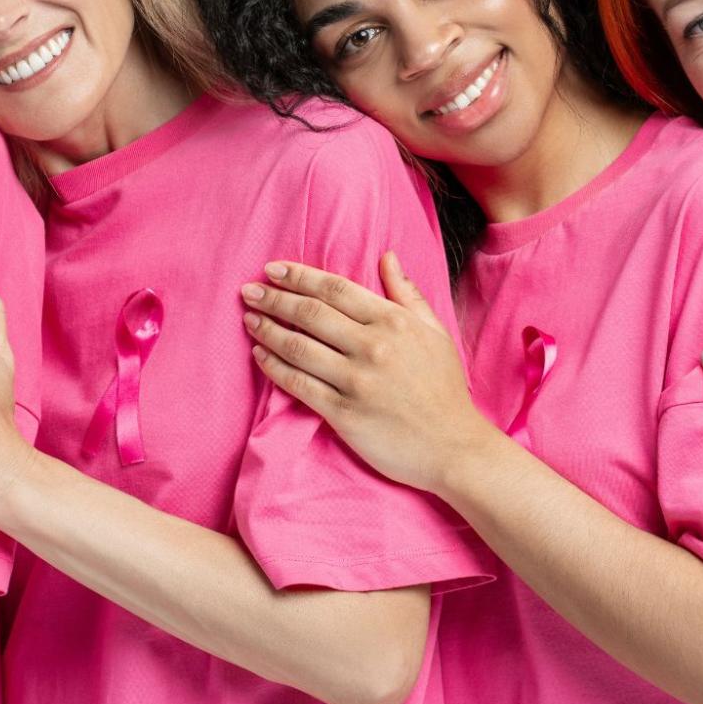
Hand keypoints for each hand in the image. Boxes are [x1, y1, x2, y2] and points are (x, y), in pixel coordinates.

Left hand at [242, 251, 497, 495]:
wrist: (455, 446)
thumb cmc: (444, 389)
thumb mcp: (435, 332)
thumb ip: (407, 294)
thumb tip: (387, 257)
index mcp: (393, 321)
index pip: (335, 289)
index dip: (299, 276)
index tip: (273, 269)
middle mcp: (372, 346)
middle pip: (310, 313)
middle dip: (274, 299)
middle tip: (248, 291)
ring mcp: (356, 381)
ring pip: (299, 347)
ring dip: (268, 330)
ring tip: (249, 320)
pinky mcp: (344, 414)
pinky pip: (300, 385)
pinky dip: (275, 368)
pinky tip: (259, 357)